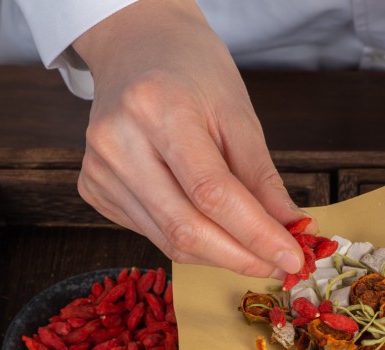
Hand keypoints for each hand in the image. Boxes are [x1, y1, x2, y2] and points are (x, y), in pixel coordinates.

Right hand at [73, 0, 304, 277]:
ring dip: (219, 255)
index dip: (255, 234)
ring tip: (253, 251)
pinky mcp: (93, 190)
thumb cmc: (193, 73)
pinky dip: (190, 241)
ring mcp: (98, 169)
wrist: (137, 49)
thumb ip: (262, 178)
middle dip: (240, 256)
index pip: (212, 193)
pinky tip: (211, 227)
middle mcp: (118, 142)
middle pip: (185, 228)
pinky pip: (152, 235)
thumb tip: (290, 230)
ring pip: (169, 241)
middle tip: (279, 265)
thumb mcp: (238, 114)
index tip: (291, 257)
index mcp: (157, 109)